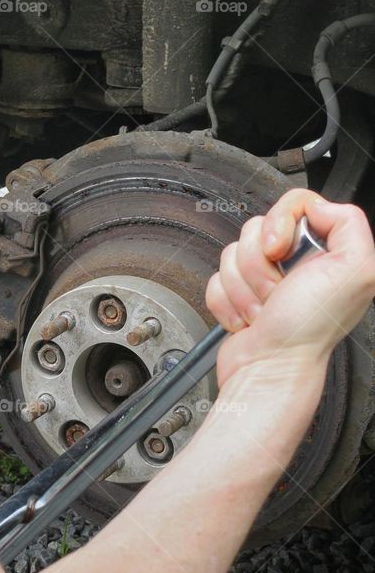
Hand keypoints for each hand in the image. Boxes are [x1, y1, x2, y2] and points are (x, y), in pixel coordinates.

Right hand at [206, 190, 374, 388]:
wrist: (270, 368)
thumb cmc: (307, 330)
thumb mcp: (356, 270)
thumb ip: (349, 224)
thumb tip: (317, 208)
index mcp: (325, 250)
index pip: (295, 204)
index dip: (278, 222)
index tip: (279, 249)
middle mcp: (296, 262)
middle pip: (255, 229)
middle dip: (258, 264)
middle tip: (278, 291)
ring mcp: (265, 279)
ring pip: (232, 254)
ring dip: (243, 287)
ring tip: (264, 311)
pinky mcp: (238, 294)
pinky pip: (216, 279)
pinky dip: (226, 301)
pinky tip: (248, 319)